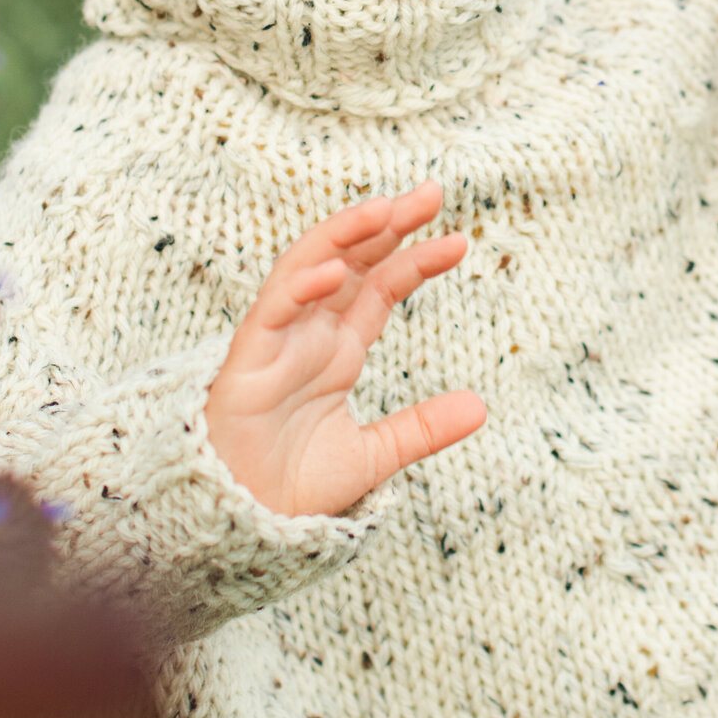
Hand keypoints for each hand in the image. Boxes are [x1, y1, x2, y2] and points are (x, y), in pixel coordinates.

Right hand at [204, 181, 485, 517]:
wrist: (236, 526)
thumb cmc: (289, 488)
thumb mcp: (372, 456)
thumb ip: (421, 428)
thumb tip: (481, 406)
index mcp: (338, 350)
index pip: (381, 288)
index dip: (416, 259)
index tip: (459, 240)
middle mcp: (309, 335)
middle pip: (350, 262)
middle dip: (387, 224)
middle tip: (432, 191)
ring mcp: (277, 342)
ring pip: (308, 269)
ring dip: (342, 235)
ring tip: (383, 209)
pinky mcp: (245, 360)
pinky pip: (272, 312)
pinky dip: (300, 287)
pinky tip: (334, 270)